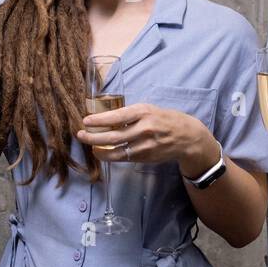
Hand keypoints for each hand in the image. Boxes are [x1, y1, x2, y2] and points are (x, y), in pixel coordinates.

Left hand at [75, 103, 217, 176]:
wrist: (187, 136)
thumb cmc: (164, 119)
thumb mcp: (148, 109)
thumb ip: (130, 114)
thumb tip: (105, 117)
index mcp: (144, 112)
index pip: (117, 117)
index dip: (99, 120)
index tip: (86, 121)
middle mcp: (144, 128)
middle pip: (113, 136)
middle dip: (93, 137)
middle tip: (81, 135)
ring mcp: (146, 145)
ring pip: (117, 151)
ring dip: (100, 149)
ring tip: (90, 145)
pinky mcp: (146, 157)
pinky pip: (124, 158)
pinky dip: (111, 156)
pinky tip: (103, 153)